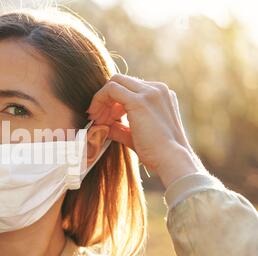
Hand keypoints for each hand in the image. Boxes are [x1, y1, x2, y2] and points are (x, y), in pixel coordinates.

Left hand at [87, 73, 206, 187]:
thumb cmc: (157, 153)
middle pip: (121, 81)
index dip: (113, 102)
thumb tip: (103, 125)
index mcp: (161, 95)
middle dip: (105, 99)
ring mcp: (150, 92)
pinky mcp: (139, 100)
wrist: (171, 160)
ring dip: (101, 100)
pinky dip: (99, 101)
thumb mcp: (136, 135)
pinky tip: (98, 118)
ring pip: (115, 82)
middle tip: (97, 118)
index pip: (130, 88)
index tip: (104, 119)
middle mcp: (157, 89)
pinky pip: (111, 89)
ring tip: (97, 120)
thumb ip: (121, 127)